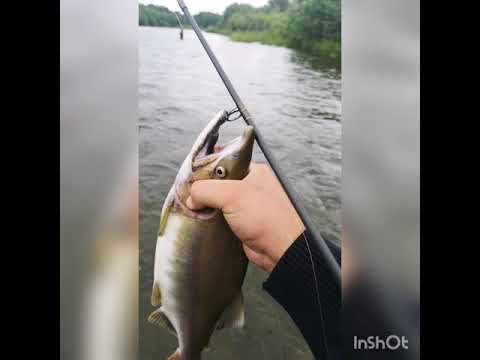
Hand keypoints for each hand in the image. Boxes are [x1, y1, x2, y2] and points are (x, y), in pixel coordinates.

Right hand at [186, 163, 304, 272]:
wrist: (281, 250)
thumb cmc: (268, 219)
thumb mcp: (232, 195)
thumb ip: (206, 190)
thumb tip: (192, 198)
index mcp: (253, 172)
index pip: (223, 163)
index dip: (206, 169)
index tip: (192, 178)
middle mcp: (250, 187)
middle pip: (217, 183)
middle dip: (204, 191)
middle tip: (193, 197)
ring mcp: (246, 206)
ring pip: (217, 202)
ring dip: (207, 208)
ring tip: (198, 211)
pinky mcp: (242, 223)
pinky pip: (221, 218)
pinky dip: (212, 221)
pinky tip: (205, 223)